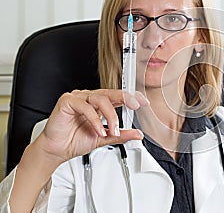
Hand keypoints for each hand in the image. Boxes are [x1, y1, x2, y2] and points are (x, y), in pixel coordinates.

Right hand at [34, 89, 148, 164]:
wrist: (57, 151)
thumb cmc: (76, 141)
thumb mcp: (105, 138)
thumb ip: (121, 135)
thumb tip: (138, 134)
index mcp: (100, 105)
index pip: (118, 96)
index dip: (132, 96)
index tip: (144, 101)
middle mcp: (90, 99)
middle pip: (111, 93)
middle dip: (125, 98)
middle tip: (135, 105)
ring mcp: (79, 98)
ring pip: (100, 99)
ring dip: (110, 115)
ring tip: (112, 130)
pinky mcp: (67, 101)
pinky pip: (85, 106)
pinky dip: (94, 119)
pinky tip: (98, 130)